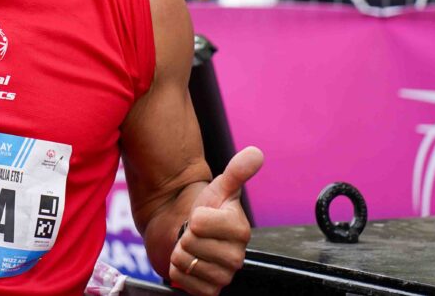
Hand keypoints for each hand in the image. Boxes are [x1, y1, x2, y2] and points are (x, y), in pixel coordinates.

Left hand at [169, 146, 263, 295]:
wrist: (186, 231)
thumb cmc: (203, 209)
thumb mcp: (218, 187)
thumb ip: (237, 171)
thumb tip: (256, 153)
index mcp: (240, 230)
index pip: (200, 223)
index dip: (194, 217)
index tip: (201, 215)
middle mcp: (236, 256)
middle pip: (191, 244)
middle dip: (185, 236)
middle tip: (194, 233)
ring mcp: (224, 275)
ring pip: (186, 263)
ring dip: (180, 253)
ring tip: (191, 247)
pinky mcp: (210, 291)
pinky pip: (184, 282)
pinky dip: (178, 272)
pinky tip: (189, 264)